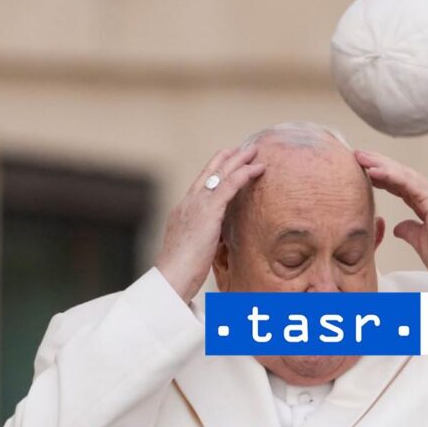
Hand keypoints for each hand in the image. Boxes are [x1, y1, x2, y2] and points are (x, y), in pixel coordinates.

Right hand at [155, 146, 264, 301]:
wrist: (171, 277)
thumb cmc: (180, 273)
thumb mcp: (192, 250)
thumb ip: (204, 240)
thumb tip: (216, 243)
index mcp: (182, 212)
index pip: (199, 184)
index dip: (213, 170)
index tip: (226, 160)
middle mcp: (188, 203)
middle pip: (209, 172)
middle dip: (226, 158)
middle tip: (241, 148)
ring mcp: (196, 205)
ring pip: (220, 174)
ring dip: (238, 160)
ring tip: (254, 152)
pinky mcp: (208, 211)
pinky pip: (229, 185)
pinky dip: (244, 174)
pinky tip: (256, 168)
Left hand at [355, 150, 427, 280]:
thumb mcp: (421, 242)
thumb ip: (410, 230)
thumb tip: (398, 227)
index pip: (400, 183)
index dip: (382, 175)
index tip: (363, 170)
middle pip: (400, 173)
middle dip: (378, 163)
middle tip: (357, 156)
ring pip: (402, 173)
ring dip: (380, 163)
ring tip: (360, 157)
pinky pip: (407, 182)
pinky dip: (389, 174)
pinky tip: (373, 171)